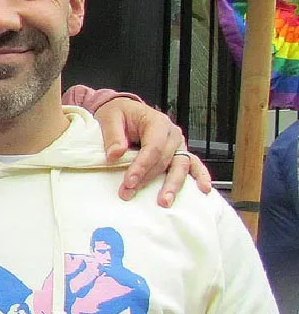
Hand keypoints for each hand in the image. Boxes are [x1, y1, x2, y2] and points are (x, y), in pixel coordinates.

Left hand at [94, 98, 212, 206]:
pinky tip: (204, 189)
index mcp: (157, 122)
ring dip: (173, 185)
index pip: (153, 147)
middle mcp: (172, 134)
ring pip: (180, 166)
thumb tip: (115, 154)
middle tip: (130, 193)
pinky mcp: (179, 153)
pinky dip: (200, 176)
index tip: (129, 182)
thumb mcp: (110, 118)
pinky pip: (193, 165)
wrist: (124, 111)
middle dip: (147, 179)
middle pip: (164, 160)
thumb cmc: (119, 114)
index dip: (141, 166)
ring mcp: (178, 144)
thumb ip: (113, 136)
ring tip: (164, 201)